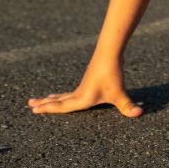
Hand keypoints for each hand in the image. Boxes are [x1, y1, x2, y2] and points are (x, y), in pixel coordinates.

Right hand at [26, 58, 142, 117]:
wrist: (109, 53)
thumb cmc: (112, 74)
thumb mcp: (120, 94)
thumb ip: (127, 106)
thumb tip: (139, 113)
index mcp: (82, 98)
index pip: (61, 106)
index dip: (48, 109)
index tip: (34, 109)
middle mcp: (78, 93)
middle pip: (57, 100)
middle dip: (44, 104)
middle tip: (30, 105)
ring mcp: (82, 86)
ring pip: (62, 95)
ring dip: (51, 99)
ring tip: (40, 100)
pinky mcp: (86, 81)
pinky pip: (69, 92)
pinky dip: (60, 95)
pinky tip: (59, 95)